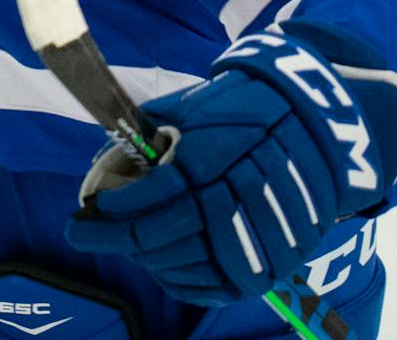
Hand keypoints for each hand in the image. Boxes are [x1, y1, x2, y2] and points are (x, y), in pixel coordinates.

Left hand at [66, 30, 396, 307]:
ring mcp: (255, 241)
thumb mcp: (189, 111)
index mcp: (209, 163)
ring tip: (125, 243)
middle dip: (113, 238)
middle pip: (156, 241)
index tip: (82, 213)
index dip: (105, 215)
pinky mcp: (272, 265)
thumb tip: (106, 165)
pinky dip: (179, 278)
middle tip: (87, 233)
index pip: (143, 207)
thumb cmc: (240, 109)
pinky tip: (159, 263)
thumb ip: (147, 140)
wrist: (314, 125)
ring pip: (181, 267)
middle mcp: (234, 205)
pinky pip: (213, 287)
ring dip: (144, 258)